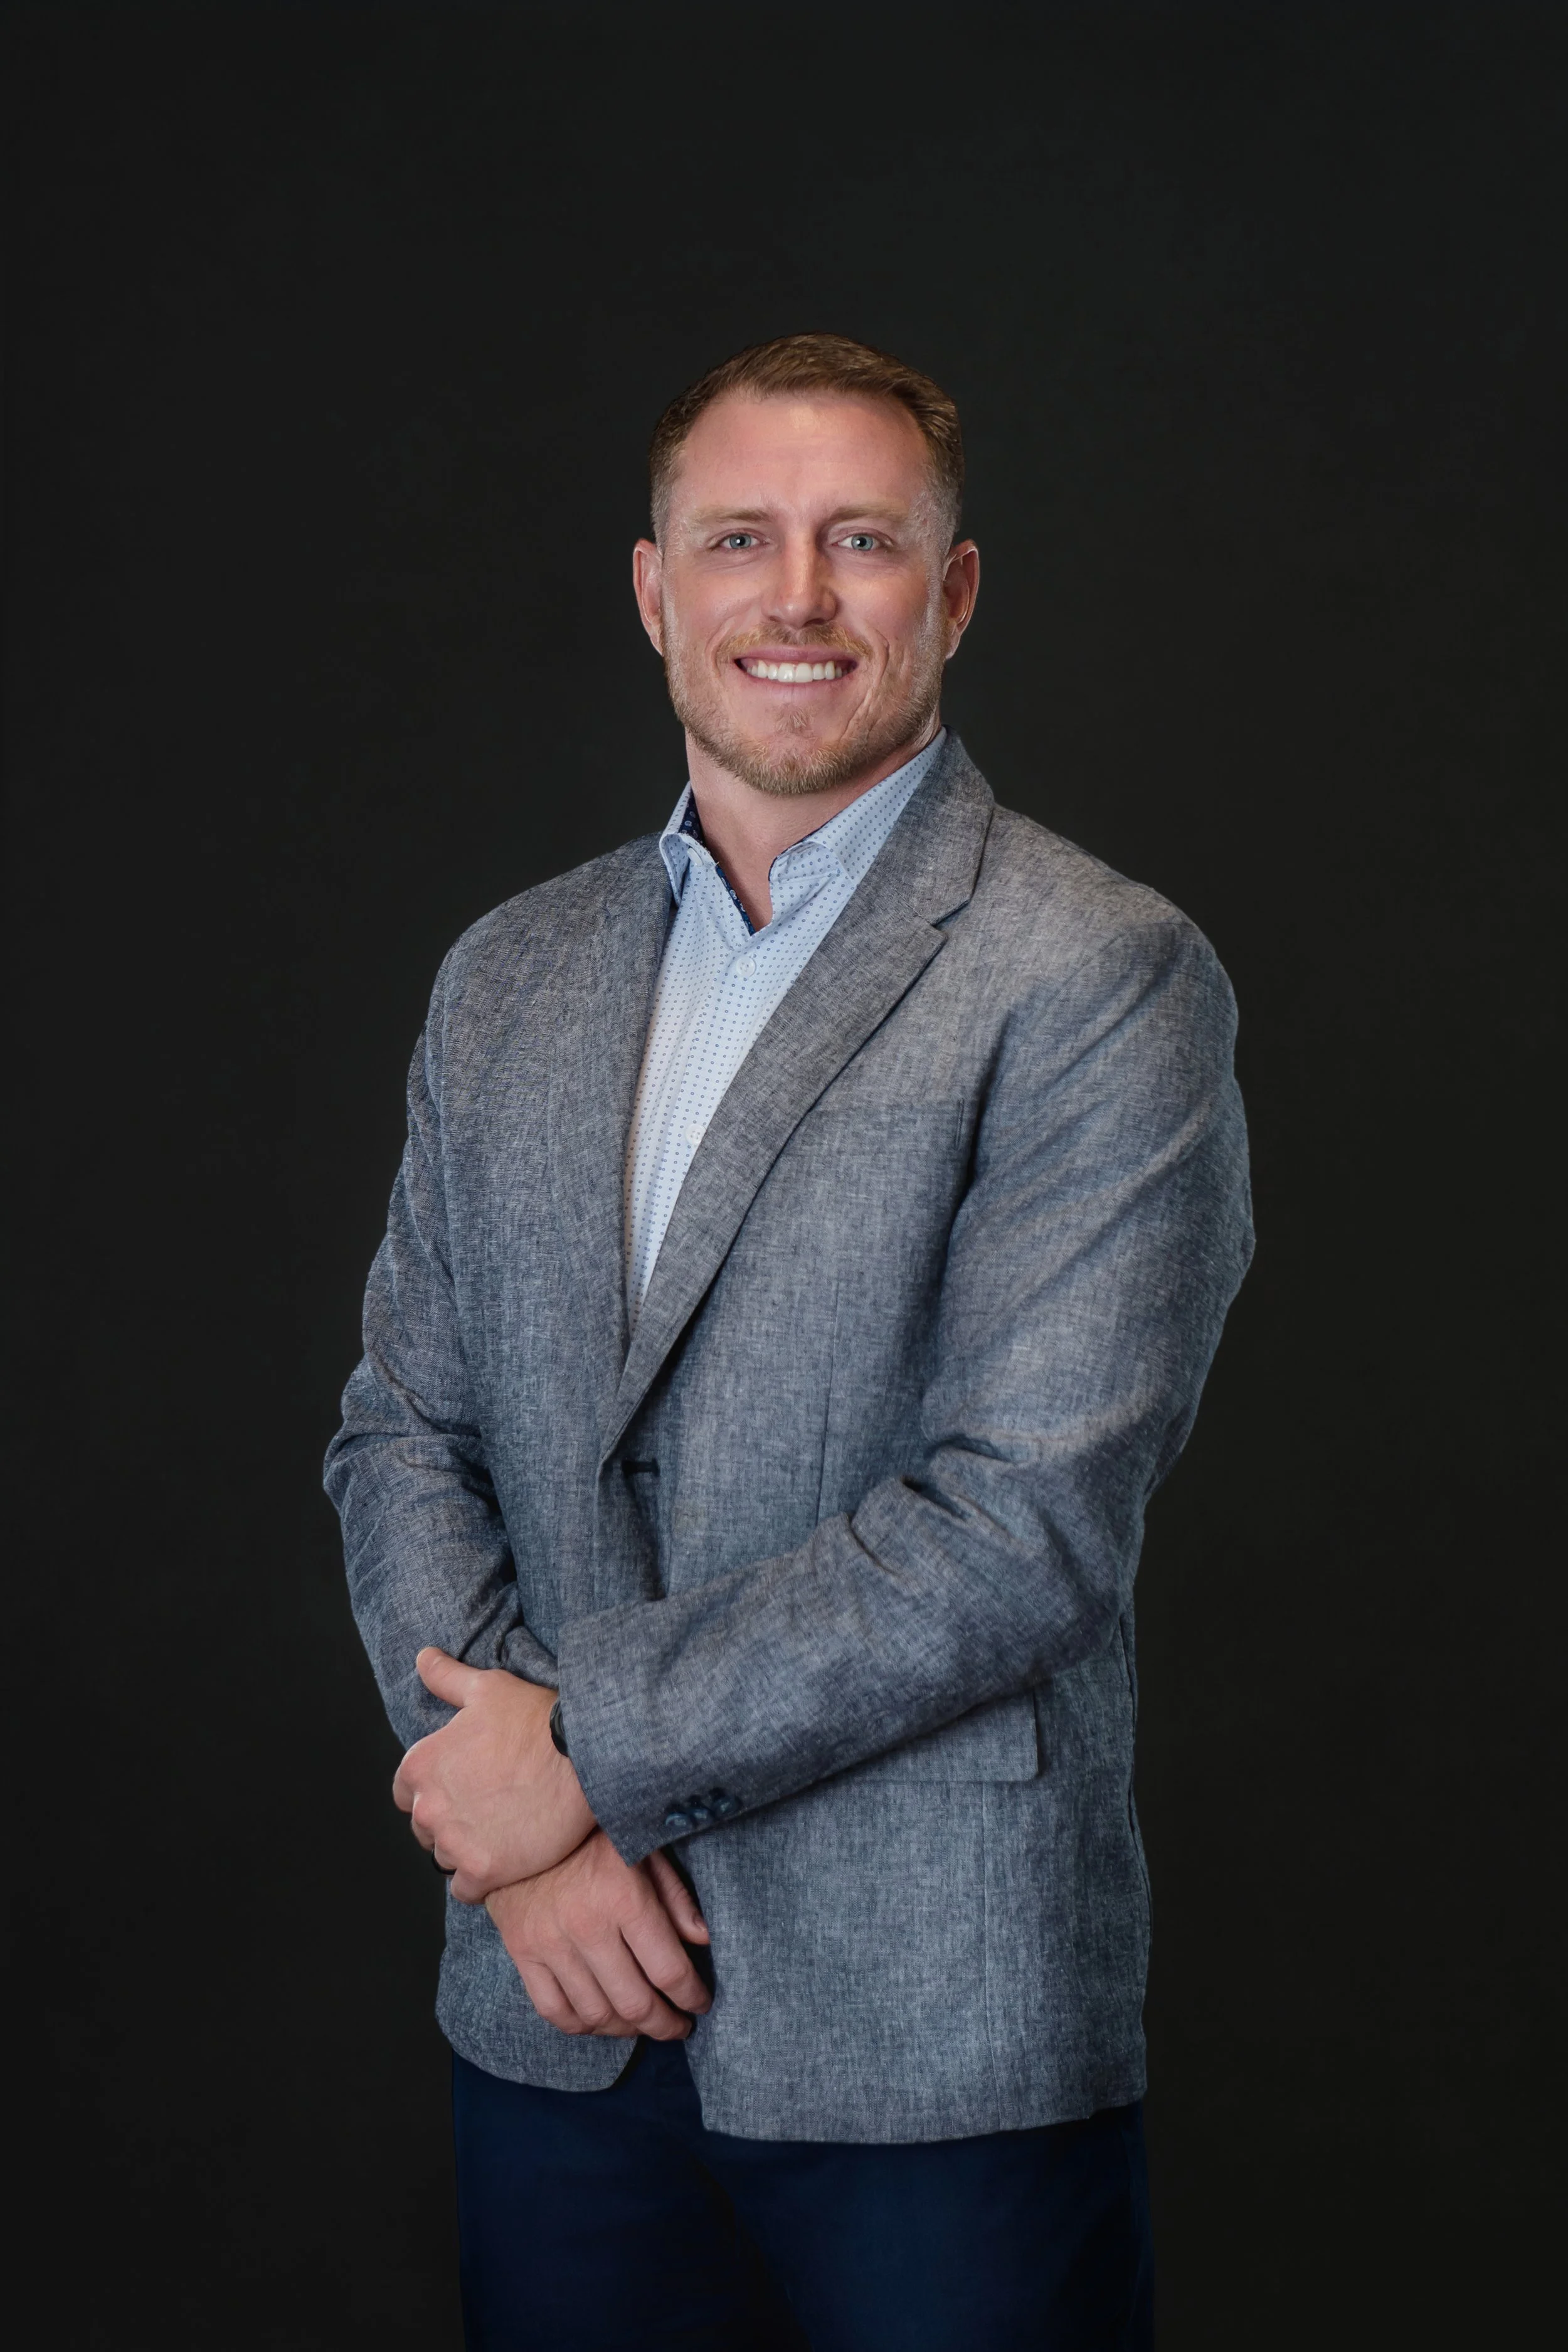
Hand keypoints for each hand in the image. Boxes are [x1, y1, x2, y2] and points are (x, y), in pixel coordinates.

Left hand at [392, 1648, 594, 1901]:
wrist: (583, 1758)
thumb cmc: (535, 1719)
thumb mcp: (487, 1688)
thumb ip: (447, 1678)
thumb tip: (422, 1657)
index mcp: (421, 1765)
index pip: (406, 1791)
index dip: (435, 1787)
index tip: (463, 1785)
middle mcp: (428, 1807)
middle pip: (425, 1827)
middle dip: (450, 1819)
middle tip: (488, 1807)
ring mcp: (454, 1843)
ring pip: (445, 1857)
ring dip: (466, 1848)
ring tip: (501, 1831)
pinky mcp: (483, 1871)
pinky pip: (465, 1890)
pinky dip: (481, 1879)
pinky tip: (505, 1858)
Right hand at [487, 1832, 711, 2040]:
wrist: (521, 1822)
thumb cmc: (592, 1836)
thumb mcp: (643, 1850)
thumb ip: (674, 1897)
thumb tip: (703, 1940)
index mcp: (623, 1897)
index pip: (668, 1970)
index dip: (692, 1996)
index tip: (700, 2003)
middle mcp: (586, 1925)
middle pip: (634, 2002)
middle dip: (664, 2024)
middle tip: (678, 2027)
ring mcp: (549, 1943)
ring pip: (596, 2014)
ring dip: (627, 2030)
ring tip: (643, 2025)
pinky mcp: (522, 1952)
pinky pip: (554, 2011)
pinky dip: (582, 2026)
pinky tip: (601, 2020)